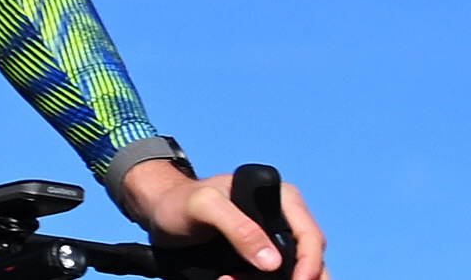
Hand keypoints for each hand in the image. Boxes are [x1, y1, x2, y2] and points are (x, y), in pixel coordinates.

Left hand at [121, 160, 329, 279]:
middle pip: (306, 260)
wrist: (160, 212)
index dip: (310, 263)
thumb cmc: (179, 201)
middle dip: (287, 278)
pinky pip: (271, 278)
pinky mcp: (260, 257)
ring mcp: (273, 240)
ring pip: (288, 274)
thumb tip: (274, 262)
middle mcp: (284, 219)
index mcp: (281, 198)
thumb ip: (237, 227)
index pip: (310, 236)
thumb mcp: (203, 207)